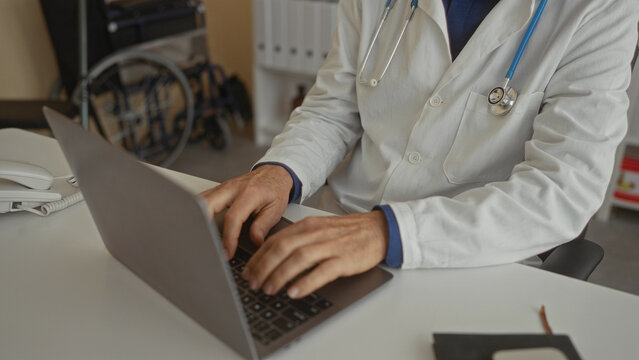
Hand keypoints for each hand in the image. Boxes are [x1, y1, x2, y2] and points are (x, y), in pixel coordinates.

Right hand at [199, 165, 292, 258]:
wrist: (273, 173)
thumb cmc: (275, 190)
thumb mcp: (275, 209)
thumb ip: (263, 226)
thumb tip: (254, 242)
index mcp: (249, 193)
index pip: (233, 217)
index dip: (228, 237)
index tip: (227, 252)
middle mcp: (233, 188)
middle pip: (207, 204)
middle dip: (202, 226)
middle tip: (205, 245)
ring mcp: (223, 187)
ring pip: (201, 200)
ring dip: (196, 218)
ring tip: (199, 238)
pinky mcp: (218, 190)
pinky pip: (202, 199)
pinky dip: (198, 211)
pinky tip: (198, 224)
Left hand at [242, 211, 388, 298]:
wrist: (379, 229)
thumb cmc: (348, 233)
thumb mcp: (319, 229)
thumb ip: (298, 240)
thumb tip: (273, 257)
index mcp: (307, 225)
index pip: (275, 240)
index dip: (258, 257)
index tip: (247, 272)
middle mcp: (316, 233)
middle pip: (282, 248)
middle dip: (263, 267)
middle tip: (252, 284)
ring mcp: (331, 246)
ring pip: (298, 259)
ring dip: (280, 275)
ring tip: (269, 289)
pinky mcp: (345, 259)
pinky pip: (322, 271)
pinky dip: (306, 282)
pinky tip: (294, 292)